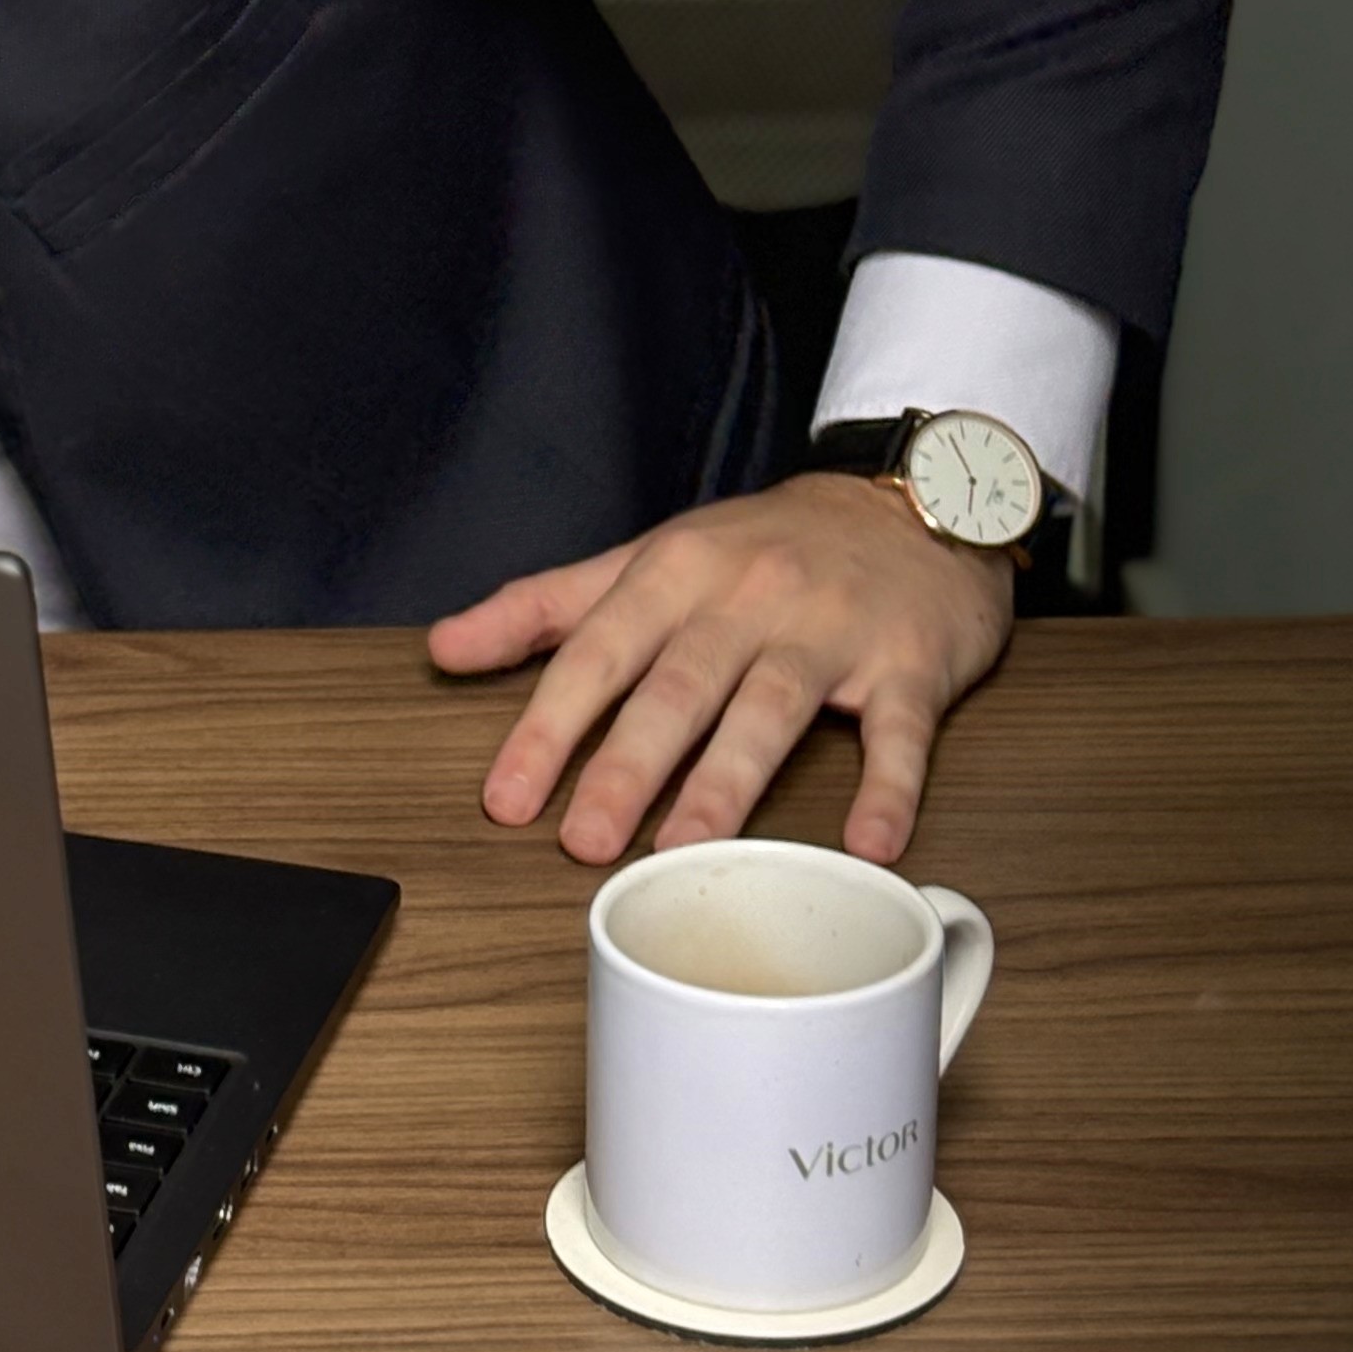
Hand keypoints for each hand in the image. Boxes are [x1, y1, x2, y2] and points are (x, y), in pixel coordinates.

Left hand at [427, 473, 1014, 866]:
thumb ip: (545, 607)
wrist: (910, 502)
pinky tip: (869, 846)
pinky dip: (888, 787)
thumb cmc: (764, 546)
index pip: (596, 652)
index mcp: (677, 571)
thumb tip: (442, 648)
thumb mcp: (649, 558)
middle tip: (584, 843)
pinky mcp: (909, 664)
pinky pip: (899, 731)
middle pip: (678, 686)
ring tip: (687, 849)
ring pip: (772, 707)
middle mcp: (749, 596)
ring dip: (728, 782)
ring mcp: (831, 630)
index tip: (506, 797)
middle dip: (626, 765)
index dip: (548, 726)